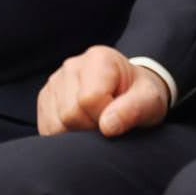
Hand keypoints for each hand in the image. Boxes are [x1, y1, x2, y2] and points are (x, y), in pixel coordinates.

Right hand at [37, 45, 168, 137]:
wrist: (131, 89)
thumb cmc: (141, 95)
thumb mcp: (150, 100)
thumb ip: (133, 110)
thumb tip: (107, 127)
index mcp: (98, 59)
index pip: (88, 100)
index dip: (105, 118)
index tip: (118, 116)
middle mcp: (71, 66)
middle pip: (69, 113)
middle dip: (90, 128)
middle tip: (108, 122)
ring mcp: (55, 81)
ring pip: (55, 123)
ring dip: (77, 133)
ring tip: (95, 122)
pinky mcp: (45, 97)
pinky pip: (46, 126)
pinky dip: (64, 135)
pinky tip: (81, 127)